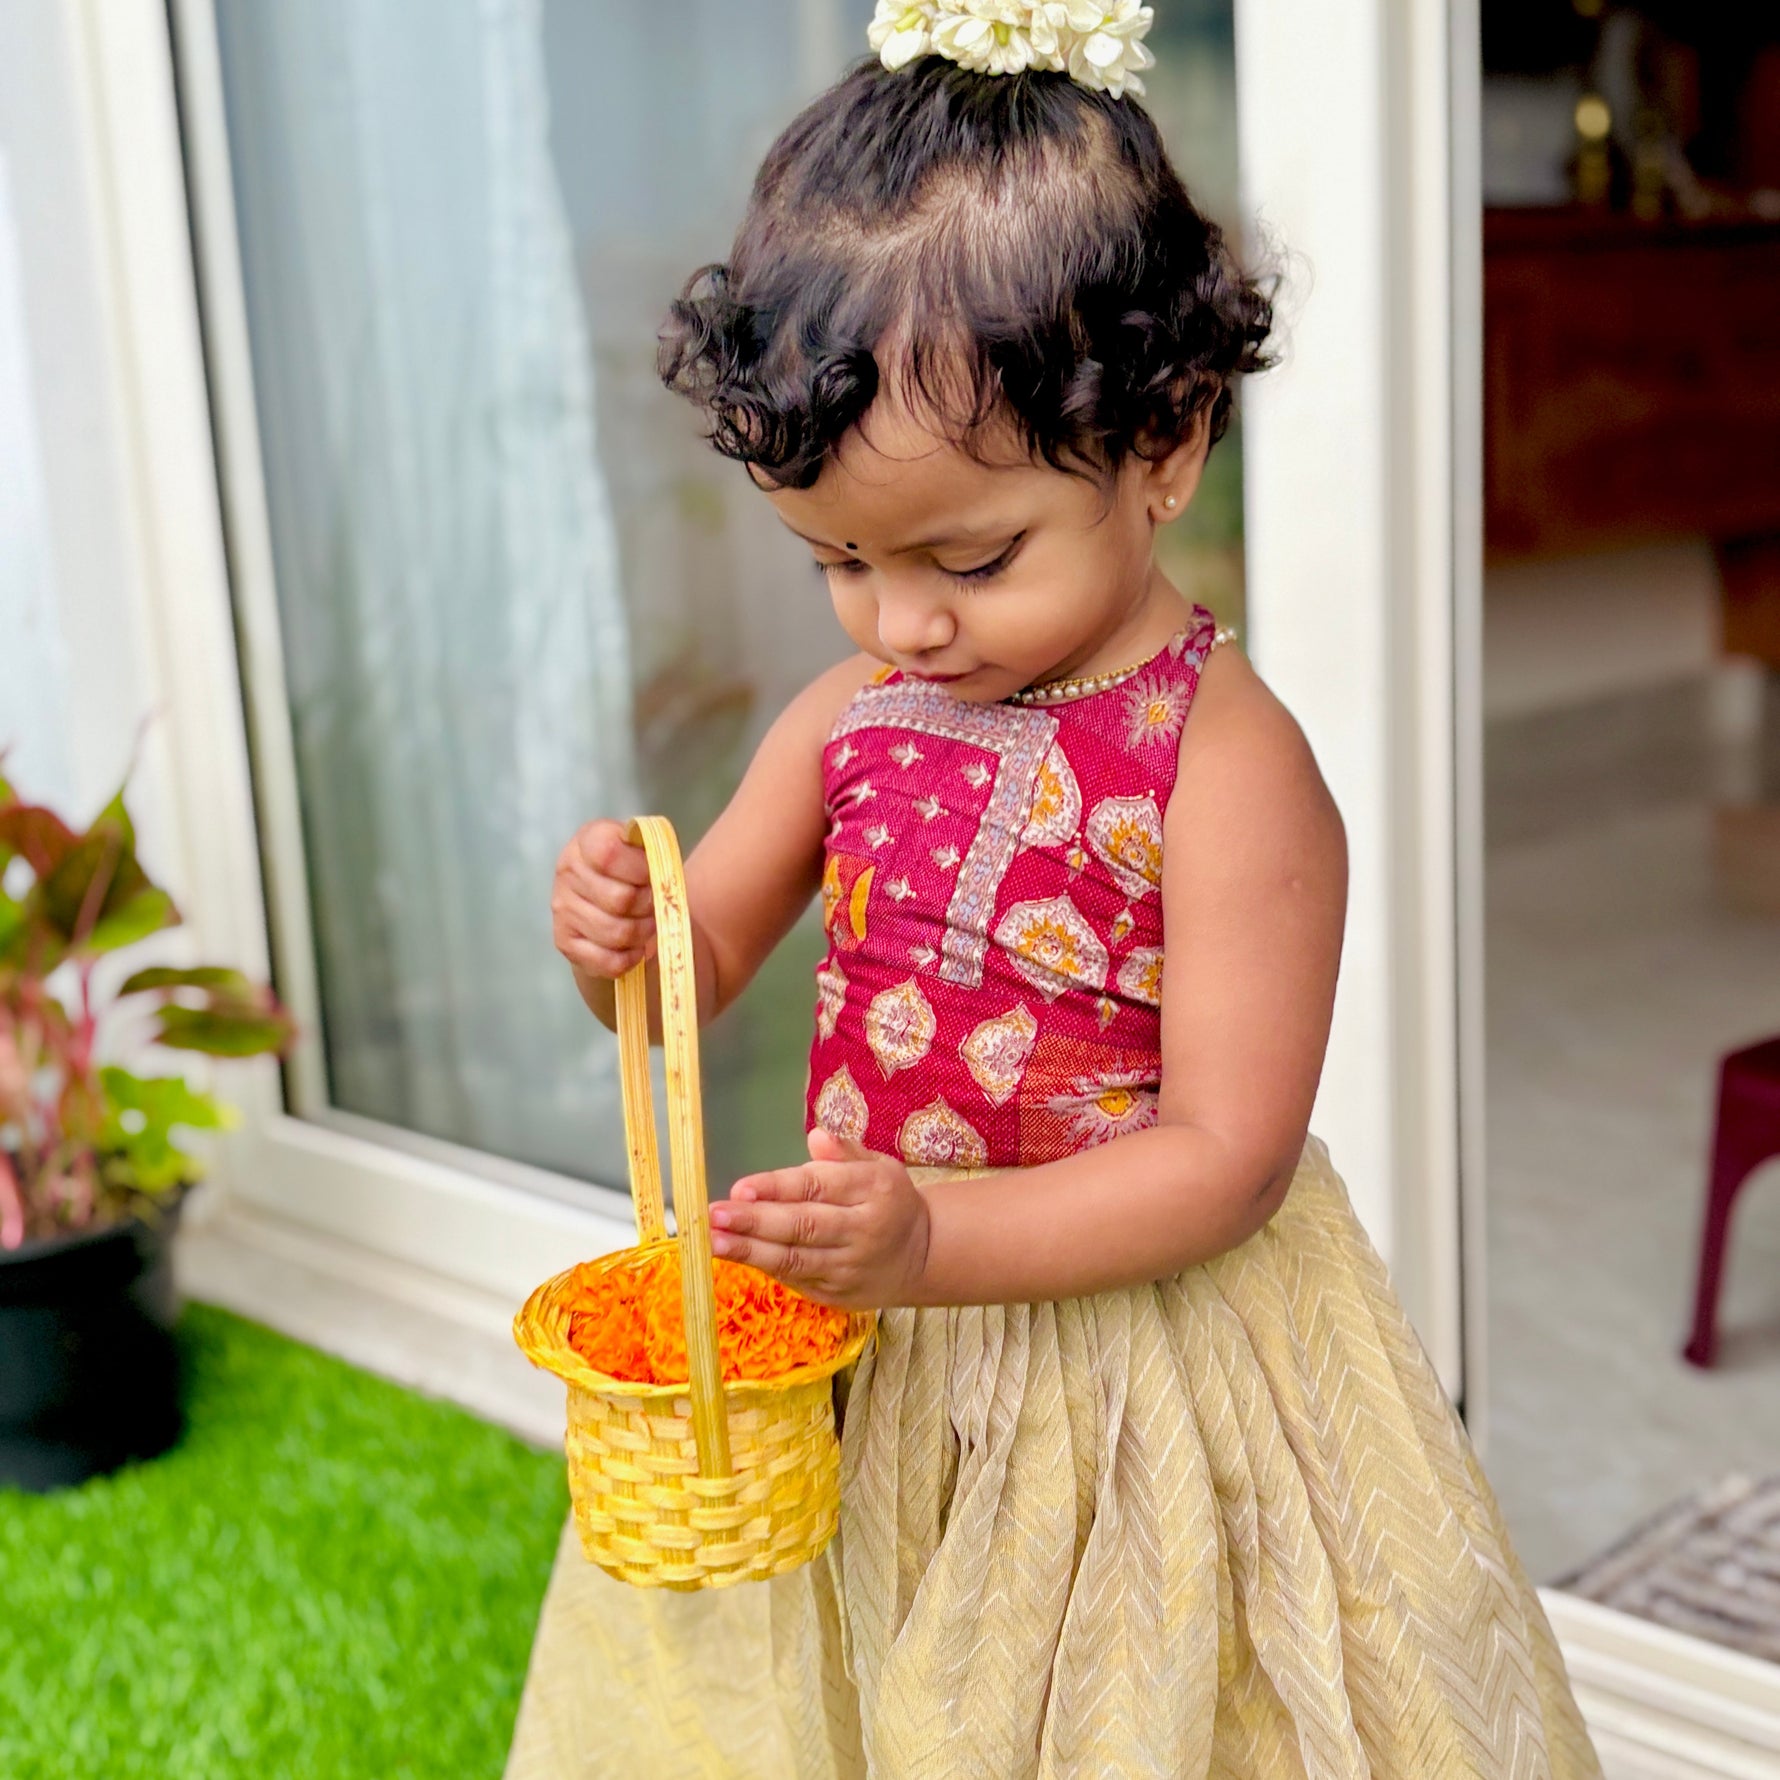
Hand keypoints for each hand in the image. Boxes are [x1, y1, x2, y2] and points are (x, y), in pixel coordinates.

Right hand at [552, 819, 655, 978]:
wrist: (604, 899)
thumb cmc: (629, 869)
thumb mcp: (639, 849)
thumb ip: (652, 852)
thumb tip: (664, 875)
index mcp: (587, 840)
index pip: (610, 854)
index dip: (640, 868)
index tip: (652, 874)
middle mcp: (568, 871)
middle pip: (620, 899)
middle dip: (648, 906)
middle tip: (655, 905)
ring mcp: (563, 908)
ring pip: (617, 933)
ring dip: (642, 933)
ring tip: (647, 925)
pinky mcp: (565, 942)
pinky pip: (608, 961)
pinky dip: (630, 958)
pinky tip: (634, 948)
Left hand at [708, 1129, 930, 1308]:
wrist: (923, 1255)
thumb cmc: (887, 1200)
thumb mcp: (878, 1166)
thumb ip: (845, 1152)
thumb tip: (816, 1137)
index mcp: (874, 1188)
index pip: (818, 1187)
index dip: (776, 1188)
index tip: (739, 1189)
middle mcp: (863, 1230)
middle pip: (803, 1227)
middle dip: (755, 1223)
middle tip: (714, 1217)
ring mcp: (850, 1267)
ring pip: (795, 1260)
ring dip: (750, 1252)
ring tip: (713, 1242)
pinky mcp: (839, 1295)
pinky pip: (798, 1279)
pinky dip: (766, 1268)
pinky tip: (736, 1256)